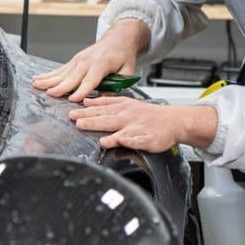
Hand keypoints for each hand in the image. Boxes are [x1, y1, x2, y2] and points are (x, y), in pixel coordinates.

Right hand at [32, 19, 148, 101]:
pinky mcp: (74, 61)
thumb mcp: (128, 71)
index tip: (73, 99)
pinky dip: (48, 74)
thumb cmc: (123, 55)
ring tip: (37, 85)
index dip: (82, 90)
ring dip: (49, 79)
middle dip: (61, 86)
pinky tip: (37, 79)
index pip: (90, 80)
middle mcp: (87, 61)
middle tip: (50, 94)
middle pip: (72, 77)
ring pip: (62, 73)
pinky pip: (60, 69)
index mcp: (102, 64)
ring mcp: (78, 60)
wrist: (118, 38)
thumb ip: (118, 85)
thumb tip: (105, 99)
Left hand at [69, 97, 217, 151]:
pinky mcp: (147, 138)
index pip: (101, 108)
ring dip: (106, 131)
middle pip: (106, 118)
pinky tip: (118, 142)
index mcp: (122, 107)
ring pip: (119, 129)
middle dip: (90, 120)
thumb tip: (86, 102)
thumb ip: (107, 103)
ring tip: (94, 135)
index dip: (85, 111)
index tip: (71, 112)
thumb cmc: (149, 115)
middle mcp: (127, 116)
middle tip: (75, 121)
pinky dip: (128, 141)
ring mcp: (137, 128)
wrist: (173, 121)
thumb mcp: (127, 103)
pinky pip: (136, 140)